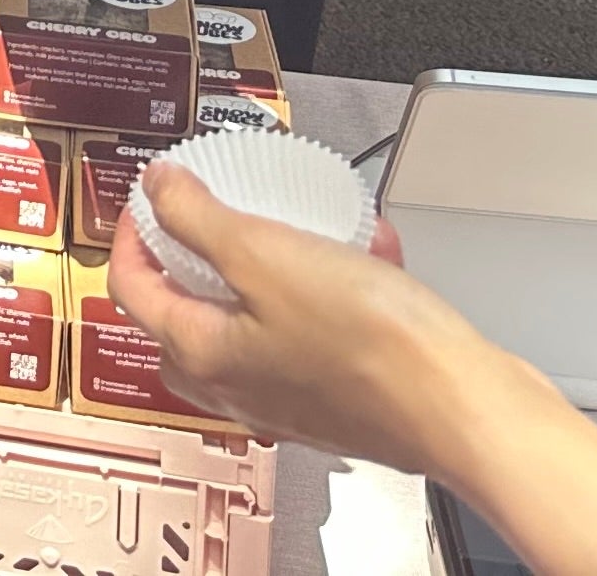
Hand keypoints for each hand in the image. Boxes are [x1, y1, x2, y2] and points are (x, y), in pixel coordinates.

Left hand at [107, 165, 512, 465]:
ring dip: (275, 265)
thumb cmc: (371, 346)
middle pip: (184, 316)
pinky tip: (365, 254)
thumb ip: (199, 218)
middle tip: (208, 218)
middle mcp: (238, 386)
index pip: (132, 288)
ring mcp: (289, 397)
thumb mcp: (267, 254)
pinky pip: (317, 328)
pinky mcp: (339, 395)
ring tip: (304, 226)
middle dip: (192, 260)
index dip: (132, 233)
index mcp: (201, 354)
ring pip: (255, 320)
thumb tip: (156, 190)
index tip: (149, 198)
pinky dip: (332, 286)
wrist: (464, 406)